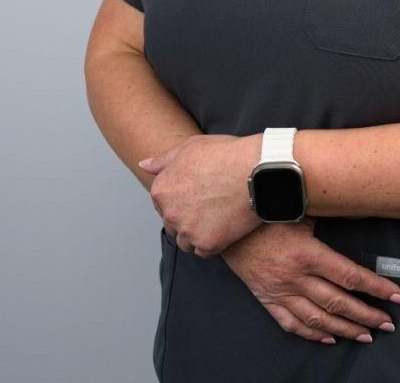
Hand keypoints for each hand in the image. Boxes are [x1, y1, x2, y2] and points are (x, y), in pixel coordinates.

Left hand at [138, 133, 262, 255]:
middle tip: (209, 203)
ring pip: (185, 241)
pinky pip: (202, 251)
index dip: (180, 197)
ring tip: (217, 216)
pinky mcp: (206, 244)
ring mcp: (187, 231)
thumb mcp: (191, 147)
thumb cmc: (225, 154)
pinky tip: (224, 226)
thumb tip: (143, 165)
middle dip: (186, 216)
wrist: (256, 170)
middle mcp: (170, 213)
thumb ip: (163, 159)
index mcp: (162, 189)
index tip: (197, 192)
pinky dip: (211, 243)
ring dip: (196, 233)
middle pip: (172, 223)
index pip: (162, 203)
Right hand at [221, 218, 399, 343]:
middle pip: (338, 302)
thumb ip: (327, 213)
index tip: (396, 295)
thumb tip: (359, 207)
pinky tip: (329, 337)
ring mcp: (280, 291)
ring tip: (366, 335)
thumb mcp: (299, 207)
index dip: (376, 287)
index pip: (350, 276)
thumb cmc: (265, 209)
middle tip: (388, 324)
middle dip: (367, 315)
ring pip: (318, 318)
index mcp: (306, 253)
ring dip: (345, 329)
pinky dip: (312, 334)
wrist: (225, 223)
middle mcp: (294, 277)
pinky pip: (291, 323)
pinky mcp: (267, 298)